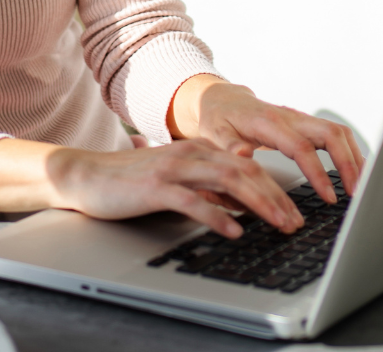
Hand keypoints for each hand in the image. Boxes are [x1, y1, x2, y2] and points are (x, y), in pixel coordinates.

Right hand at [0, 137, 303, 237]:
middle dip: (276, 198)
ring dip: (258, 205)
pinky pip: (194, 201)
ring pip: (228, 183)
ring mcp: (174, 168)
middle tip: (296, 222)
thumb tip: (242, 205)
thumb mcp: (178, 181)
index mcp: (200, 150)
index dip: (276, 189)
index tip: (295, 211)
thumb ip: (209, 188)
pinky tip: (234, 230)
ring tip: (278, 224)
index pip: (248, 168)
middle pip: (245, 173)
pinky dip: (218, 215)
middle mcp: (191, 154)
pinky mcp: (156, 187)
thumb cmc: (132, 183)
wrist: (86, 176)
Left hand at [169, 75, 364, 206]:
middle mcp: (290, 118)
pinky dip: (349, 152)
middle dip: (349, 164)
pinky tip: (354, 172)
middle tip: (355, 193)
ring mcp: (301, 120)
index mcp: (269, 123)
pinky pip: (335, 135)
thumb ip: (228, 145)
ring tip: (360, 186)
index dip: (318, 173)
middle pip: (332, 134)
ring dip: (354, 157)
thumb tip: (242, 155)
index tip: (329, 197)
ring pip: (338, 132)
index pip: (302, 148)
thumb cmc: (219, 119)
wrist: (223, 100)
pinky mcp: (306, 125)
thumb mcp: (214, 133)